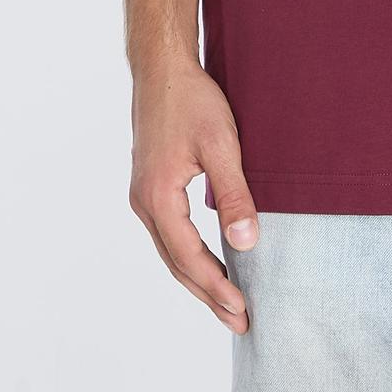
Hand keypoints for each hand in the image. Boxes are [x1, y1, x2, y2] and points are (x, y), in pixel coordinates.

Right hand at [129, 57, 258, 332]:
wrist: (162, 69)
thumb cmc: (192, 101)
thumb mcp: (221, 145)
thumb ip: (234, 195)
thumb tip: (247, 241)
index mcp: (158, 198)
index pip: (190, 258)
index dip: (216, 287)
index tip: (242, 310)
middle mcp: (144, 203)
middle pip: (177, 264)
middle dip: (208, 294)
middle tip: (240, 322)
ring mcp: (144, 196)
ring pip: (172, 251)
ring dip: (199, 278)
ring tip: (227, 302)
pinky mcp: (151, 187)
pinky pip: (170, 234)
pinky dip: (189, 255)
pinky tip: (209, 262)